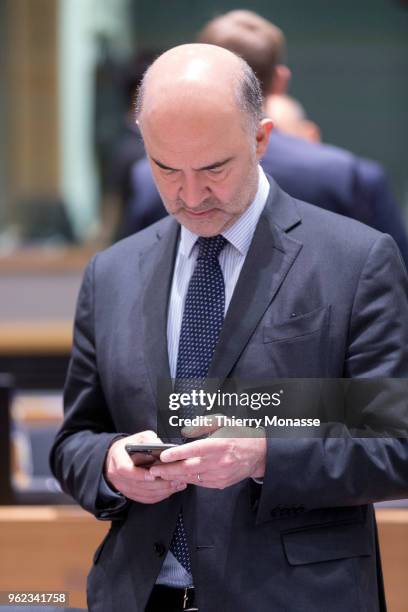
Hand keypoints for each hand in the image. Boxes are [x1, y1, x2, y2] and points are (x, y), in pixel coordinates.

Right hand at [104, 430, 186, 503]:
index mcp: (117, 458)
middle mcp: (117, 475)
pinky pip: (146, 498)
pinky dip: (160, 495)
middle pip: (137, 484)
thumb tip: (161, 446)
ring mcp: (123, 486)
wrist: (118, 457)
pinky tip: (171, 489)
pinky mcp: (131, 494)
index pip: (124, 469)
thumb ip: (149, 440)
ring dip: (162, 490)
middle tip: (174, 479)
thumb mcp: (139, 437)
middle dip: (158, 483)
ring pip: (143, 494)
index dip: (139, 474)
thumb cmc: (130, 446)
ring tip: (177, 484)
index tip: (152, 474)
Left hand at [149, 418, 266, 488]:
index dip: (177, 454)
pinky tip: (177, 477)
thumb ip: (202, 425)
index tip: (163, 455)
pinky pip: (200, 483)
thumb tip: (185, 432)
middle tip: (154, 470)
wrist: (259, 453)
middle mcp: (219, 461)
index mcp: (219, 444)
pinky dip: (187, 480)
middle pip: (189, 468)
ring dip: (175, 477)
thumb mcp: (222, 421)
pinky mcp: (221, 483)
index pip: (194, 450)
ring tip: (161, 474)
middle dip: (168, 470)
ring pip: (192, 478)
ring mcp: (220, 474)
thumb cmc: (239, 434)